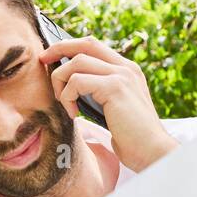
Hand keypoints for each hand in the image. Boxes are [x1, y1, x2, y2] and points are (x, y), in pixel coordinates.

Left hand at [38, 36, 177, 172]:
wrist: (153, 152)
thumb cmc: (133, 140)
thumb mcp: (114, 111)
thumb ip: (99, 95)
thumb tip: (72, 91)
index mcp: (127, 71)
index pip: (94, 46)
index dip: (70, 47)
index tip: (52, 58)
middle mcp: (126, 68)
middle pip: (85, 43)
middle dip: (59, 49)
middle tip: (43, 61)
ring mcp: (121, 75)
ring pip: (77, 61)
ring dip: (61, 82)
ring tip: (65, 105)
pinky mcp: (115, 88)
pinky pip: (77, 81)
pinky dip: (67, 97)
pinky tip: (73, 114)